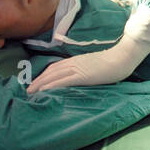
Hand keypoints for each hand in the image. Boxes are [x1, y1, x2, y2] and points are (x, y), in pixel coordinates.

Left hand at [26, 4, 149, 93]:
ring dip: (40, 84)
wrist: (123, 57)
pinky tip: (43, 91)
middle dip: (38, 81)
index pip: (56, 67)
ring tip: (30, 92)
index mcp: (77, 60)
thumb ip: (86, 69)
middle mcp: (74, 63)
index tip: (35, 83)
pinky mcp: (82, 75)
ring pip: (53, 76)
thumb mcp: (96, 65)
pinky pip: (63, 81)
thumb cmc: (114, 63)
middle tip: (27, 90)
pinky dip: (50, 85)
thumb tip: (79, 77)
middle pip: (51, 71)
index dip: (44, 75)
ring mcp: (78, 68)